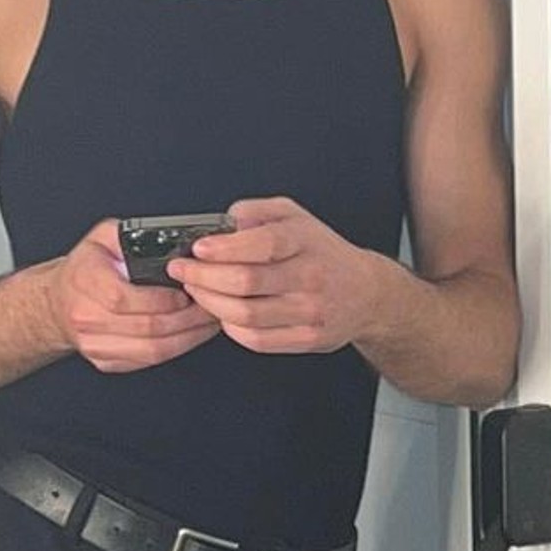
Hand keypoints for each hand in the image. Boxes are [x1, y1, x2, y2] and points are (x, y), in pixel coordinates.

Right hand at [49, 221, 223, 372]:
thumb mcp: (103, 238)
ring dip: (189, 338)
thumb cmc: (86, 269)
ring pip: (153, 350)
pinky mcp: (107, 362)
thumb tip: (166, 239)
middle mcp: (86, 317)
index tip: (187, 293)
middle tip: (211, 307)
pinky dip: (176, 349)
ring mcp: (95, 344)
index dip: (163, 300)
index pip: (126, 298)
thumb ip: (131, 235)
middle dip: (188, 319)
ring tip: (207, 322)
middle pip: (148, 328)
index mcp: (85, 281)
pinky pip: (149, 362)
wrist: (57, 302)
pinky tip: (191, 334)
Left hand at [168, 196, 387, 353]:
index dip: (223, 249)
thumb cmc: (323, 253)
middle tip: (184, 272)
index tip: (198, 249)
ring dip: (211, 304)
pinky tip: (224, 314)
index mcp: (304, 241)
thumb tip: (223, 222)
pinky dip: (231, 328)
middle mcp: (309, 276)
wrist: (366, 293)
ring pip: (246, 315)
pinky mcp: (307, 338)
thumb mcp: (294, 216)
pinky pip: (257, 339)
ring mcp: (310, 311)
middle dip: (203, 278)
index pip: (261, 245)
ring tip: (198, 292)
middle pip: (246, 283)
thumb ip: (256, 211)